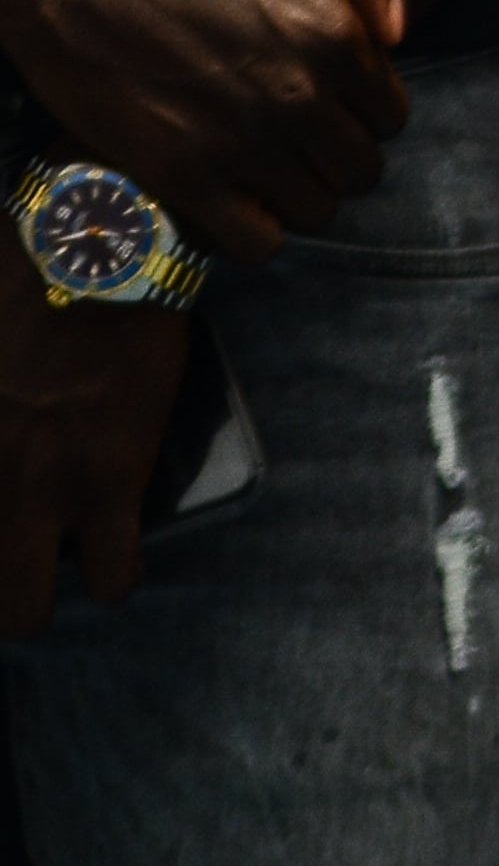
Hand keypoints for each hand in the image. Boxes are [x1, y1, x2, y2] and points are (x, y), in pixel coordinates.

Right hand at [0, 0, 408, 259]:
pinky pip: (259, 243)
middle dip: (330, 156)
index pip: (391, 116)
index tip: (320, 98)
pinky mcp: (181, 175)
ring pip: (316, 211)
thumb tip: (400, 34)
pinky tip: (229, 197)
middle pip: (360, 170)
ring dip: (293, 195)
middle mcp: (298, 94)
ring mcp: (241, 140)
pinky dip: (252, 231)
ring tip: (256, 163)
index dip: (358, 111)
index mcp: (333, 34)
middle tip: (286, 133)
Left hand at [0, 294, 190, 632]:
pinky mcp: (108, 485)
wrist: (89, 252)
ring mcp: (37, 491)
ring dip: (38, 593)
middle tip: (11, 554)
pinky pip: (114, 578)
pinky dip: (117, 573)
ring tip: (58, 560)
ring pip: (27, 613)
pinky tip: (119, 546)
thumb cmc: (2, 283)